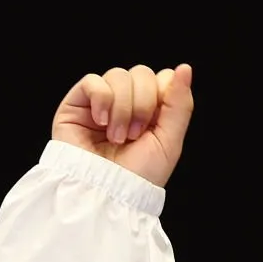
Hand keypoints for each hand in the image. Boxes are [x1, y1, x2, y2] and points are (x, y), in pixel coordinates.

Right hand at [52, 63, 194, 188]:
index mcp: (151, 111)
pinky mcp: (77, 104)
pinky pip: (93, 81)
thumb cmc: (138, 176)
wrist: (107, 194)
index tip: (155, 123)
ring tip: (116, 137)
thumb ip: (180, 104)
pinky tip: (100, 123)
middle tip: (134, 135)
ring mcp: (102, 102)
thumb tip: (185, 68)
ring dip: (122, 108)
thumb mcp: (170, 141)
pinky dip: (101, 100)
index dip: (162, 94)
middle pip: (142, 73)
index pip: (162, 78)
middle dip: (143, 104)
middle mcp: (127, 103)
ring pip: (118, 75)